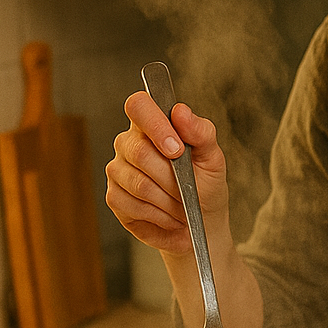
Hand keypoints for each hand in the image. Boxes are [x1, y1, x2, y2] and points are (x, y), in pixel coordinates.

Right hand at [105, 90, 229, 256]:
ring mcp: (118, 170)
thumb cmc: (206, 185)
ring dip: (168, 198)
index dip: (155, 125)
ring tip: (181, 202)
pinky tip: (168, 214)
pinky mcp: (114, 197)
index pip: (138, 105)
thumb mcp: (213, 157)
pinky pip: (130, 204)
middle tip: (188, 186)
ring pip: (137, 182)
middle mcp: (130, 143)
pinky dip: (158, 214)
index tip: (177, 149)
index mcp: (154, 125)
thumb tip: (180, 111)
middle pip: (138, 151)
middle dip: (171, 176)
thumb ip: (200, 132)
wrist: (202, 222)